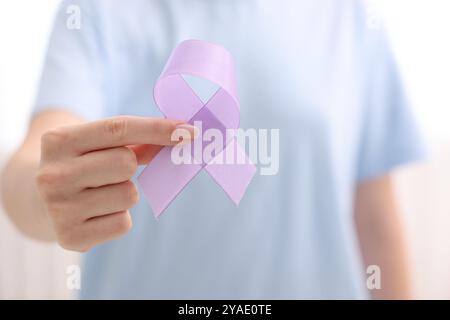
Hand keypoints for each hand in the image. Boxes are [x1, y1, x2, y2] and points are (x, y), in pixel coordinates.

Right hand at [35, 116, 195, 251]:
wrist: (38, 201)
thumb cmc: (81, 165)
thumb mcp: (97, 145)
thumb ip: (138, 140)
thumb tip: (183, 135)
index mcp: (58, 140)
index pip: (118, 129)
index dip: (157, 129)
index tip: (189, 131)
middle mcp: (53, 174)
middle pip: (125, 163)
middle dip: (129, 167)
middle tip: (110, 172)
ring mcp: (59, 208)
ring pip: (129, 195)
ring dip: (125, 193)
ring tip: (100, 194)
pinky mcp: (70, 237)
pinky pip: (123, 224)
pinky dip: (119, 218)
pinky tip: (97, 214)